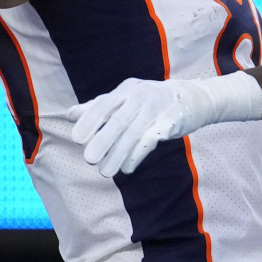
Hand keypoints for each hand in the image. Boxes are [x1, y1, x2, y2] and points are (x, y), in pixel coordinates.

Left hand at [66, 72, 261, 176]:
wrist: (192, 99)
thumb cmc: (151, 102)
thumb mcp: (126, 99)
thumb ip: (99, 107)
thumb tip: (69, 114)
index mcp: (127, 90)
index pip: (104, 104)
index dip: (90, 120)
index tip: (76, 138)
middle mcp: (142, 95)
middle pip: (119, 120)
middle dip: (103, 140)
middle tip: (88, 159)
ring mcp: (159, 107)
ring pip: (135, 133)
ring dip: (118, 154)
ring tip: (105, 172)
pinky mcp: (173, 121)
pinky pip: (152, 139)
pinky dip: (138, 154)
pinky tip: (127, 168)